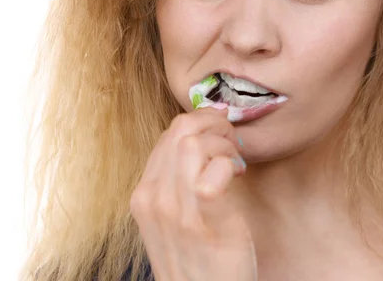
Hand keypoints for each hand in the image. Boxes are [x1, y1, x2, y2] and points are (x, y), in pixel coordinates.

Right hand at [130, 105, 256, 280]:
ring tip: (235, 162)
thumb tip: (201, 141)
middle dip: (215, 125)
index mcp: (144, 193)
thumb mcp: (174, 217)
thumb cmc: (198, 258)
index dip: (202, 124)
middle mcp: (152, 198)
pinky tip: (238, 174)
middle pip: (181, 130)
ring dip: (223, 143)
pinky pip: (214, 170)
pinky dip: (229, 164)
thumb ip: (178, 182)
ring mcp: (174, 211)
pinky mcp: (202, 222)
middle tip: (233, 143)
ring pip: (194, 142)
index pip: (169, 134)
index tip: (221, 135)